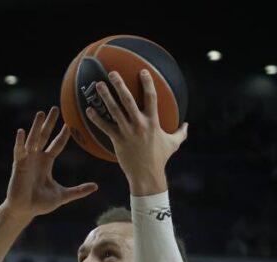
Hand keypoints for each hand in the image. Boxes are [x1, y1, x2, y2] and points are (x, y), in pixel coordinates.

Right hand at [2, 107, 98, 218]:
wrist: (25, 210)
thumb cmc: (41, 203)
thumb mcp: (63, 195)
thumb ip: (78, 190)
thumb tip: (96, 187)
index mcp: (46, 162)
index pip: (56, 145)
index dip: (63, 135)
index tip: (69, 124)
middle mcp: (37, 158)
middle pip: (44, 136)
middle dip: (49, 123)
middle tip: (55, 108)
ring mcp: (27, 160)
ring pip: (33, 139)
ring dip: (36, 126)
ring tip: (41, 113)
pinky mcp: (19, 165)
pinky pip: (19, 151)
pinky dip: (20, 141)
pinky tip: (22, 131)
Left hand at [85, 70, 188, 195]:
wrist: (147, 175)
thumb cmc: (160, 158)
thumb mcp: (173, 144)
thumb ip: (181, 133)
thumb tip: (187, 125)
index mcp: (153, 122)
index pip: (152, 97)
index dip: (147, 83)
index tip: (142, 71)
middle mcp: (139, 124)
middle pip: (128, 100)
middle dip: (119, 85)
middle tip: (112, 73)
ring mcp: (127, 131)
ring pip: (114, 110)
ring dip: (105, 96)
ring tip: (98, 85)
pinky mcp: (117, 140)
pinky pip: (105, 127)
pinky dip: (96, 118)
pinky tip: (88, 110)